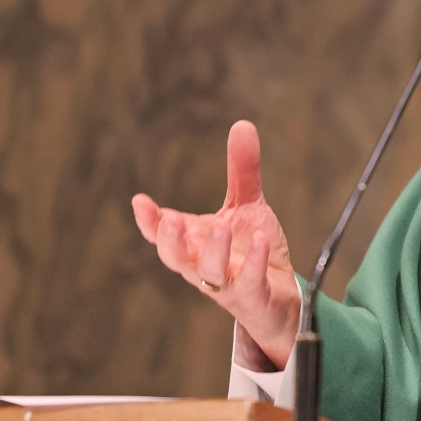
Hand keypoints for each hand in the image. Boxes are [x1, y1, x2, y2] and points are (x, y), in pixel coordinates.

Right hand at [132, 121, 300, 367]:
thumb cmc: (251, 252)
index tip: (140, 201)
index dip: (149, 221)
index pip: (162, 234)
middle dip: (170, 241)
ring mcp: (226, 284)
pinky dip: (253, 263)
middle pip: (176, 259)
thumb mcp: (247, 206)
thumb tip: (242, 124)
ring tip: (219, 229)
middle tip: (169, 220)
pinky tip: (261, 241)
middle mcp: (203, 265)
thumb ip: (241, 170)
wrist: (280, 296)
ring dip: (213, 251)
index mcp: (194, 243)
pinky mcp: (252, 296)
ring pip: (210, 273)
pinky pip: (249, 282)